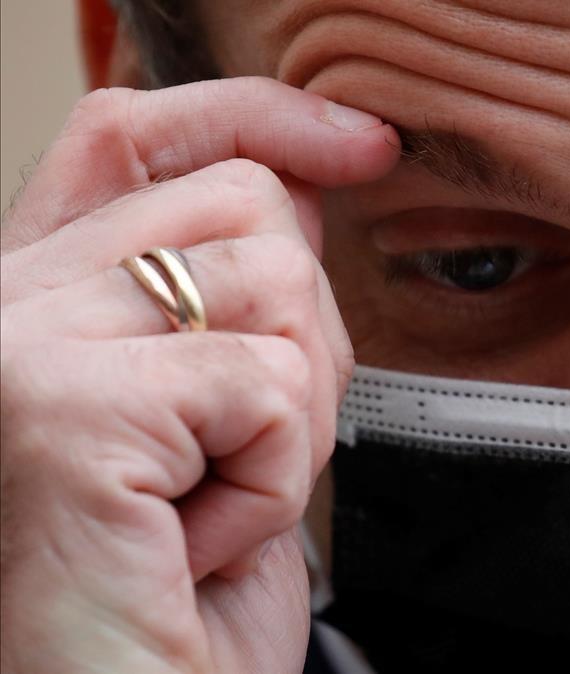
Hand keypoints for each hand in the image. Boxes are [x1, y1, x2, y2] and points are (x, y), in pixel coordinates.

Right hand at [0, 77, 398, 672]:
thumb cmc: (171, 604)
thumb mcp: (218, 425)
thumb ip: (231, 297)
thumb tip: (301, 187)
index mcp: (41, 303)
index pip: (137, 138)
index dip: (256, 119)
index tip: (359, 146)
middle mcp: (6, 309)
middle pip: (243, 203)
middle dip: (301, 340)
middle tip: (235, 458)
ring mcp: (19, 350)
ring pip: (273, 280)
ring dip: (290, 420)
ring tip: (208, 505)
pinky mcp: (63, 409)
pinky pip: (268, 384)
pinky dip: (273, 481)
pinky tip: (195, 542)